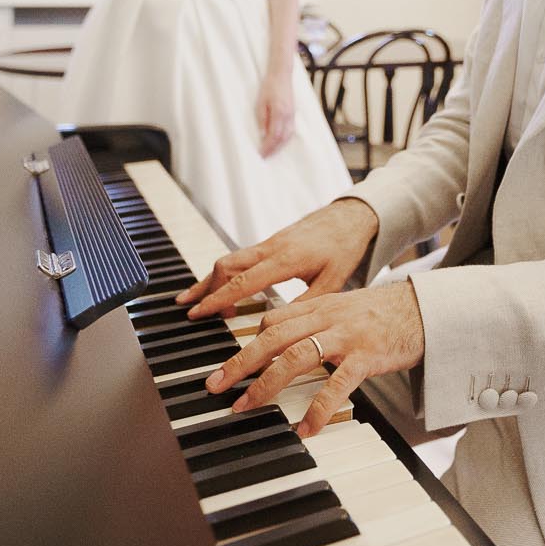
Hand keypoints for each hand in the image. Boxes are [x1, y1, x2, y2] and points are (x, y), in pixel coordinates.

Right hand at [179, 197, 377, 318]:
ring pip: (230, 259)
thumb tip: (283, 329)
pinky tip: (221, 285)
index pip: (242, 281)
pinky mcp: (271, 242)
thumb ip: (307, 303)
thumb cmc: (345, 246)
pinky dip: (226, 272)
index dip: (218, 299)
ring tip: (195, 299)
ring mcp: (269, 243)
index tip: (199, 313)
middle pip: (226, 266)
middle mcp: (271, 247)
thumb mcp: (332, 280)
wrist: (351, 216)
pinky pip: (241, 257)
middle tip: (193, 312)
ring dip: (211, 279)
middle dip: (206, 289)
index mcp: (285, 259)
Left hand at [207, 281, 425, 436]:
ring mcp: (346, 336)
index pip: (272, 321)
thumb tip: (279, 334)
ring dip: (265, 385)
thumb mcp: (343, 308)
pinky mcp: (367, 356)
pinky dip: (317, 408)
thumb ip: (313, 320)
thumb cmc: (383, 313)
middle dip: (239, 363)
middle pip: (272, 337)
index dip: (245, 342)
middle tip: (214, 387)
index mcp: (319, 306)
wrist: (425, 308)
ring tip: (246, 407)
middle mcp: (327, 317)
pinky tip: (305, 429)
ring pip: (295, 357)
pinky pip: (336, 384)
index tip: (228, 366)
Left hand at [256, 73, 293, 156]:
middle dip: (274, 149)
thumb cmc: (269, 87)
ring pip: (288, 136)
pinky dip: (285, 140)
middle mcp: (288, 116)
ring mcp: (292, 115)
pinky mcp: (293, 114)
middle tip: (265, 156)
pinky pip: (291, 131)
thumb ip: (262, 119)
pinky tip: (279, 143)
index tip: (261, 153)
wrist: (282, 75)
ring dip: (280, 146)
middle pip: (282, 138)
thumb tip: (262, 135)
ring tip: (271, 152)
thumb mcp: (260, 102)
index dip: (268, 146)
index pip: (274, 135)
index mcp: (279, 113)